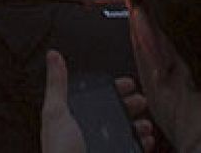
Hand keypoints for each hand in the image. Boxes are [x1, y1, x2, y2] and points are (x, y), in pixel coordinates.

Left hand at [41, 51, 156, 152]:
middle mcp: (88, 134)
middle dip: (132, 106)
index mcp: (74, 119)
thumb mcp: (56, 113)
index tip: (129, 83)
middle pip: (116, 114)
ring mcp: (102, 148)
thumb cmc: (59, 152)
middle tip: (142, 101)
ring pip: (127, 133)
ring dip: (140, 126)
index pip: (98, 99)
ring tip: (146, 123)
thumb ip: (57, 85)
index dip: (115, 89)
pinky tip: (148, 140)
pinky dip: (143, 145)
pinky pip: (133, 151)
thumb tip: (53, 57)